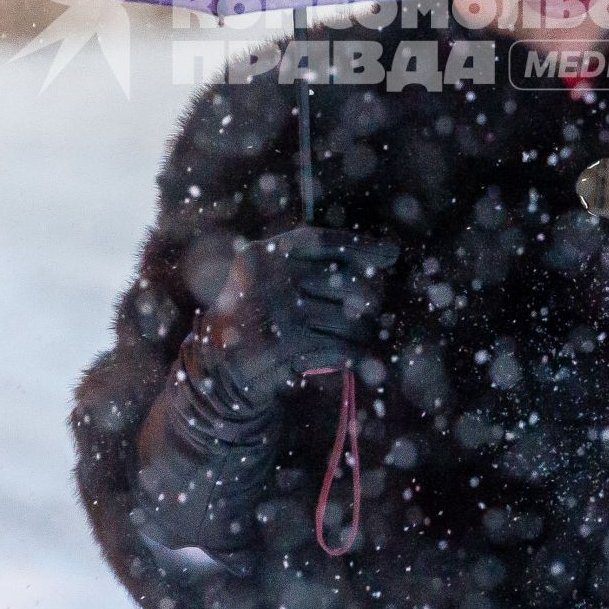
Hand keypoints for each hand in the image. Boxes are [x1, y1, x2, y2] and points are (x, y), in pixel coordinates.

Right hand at [192, 226, 399, 415]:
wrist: (218, 368)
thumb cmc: (258, 316)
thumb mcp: (268, 277)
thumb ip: (310, 262)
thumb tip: (381, 257)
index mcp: (264, 254)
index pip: (324, 241)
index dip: (362, 246)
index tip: (390, 253)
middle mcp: (270, 278)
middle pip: (349, 281)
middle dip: (369, 299)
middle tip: (369, 310)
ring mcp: (278, 313)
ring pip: (351, 320)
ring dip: (362, 333)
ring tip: (356, 338)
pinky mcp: (288, 348)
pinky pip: (343, 348)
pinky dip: (354, 354)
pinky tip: (351, 356)